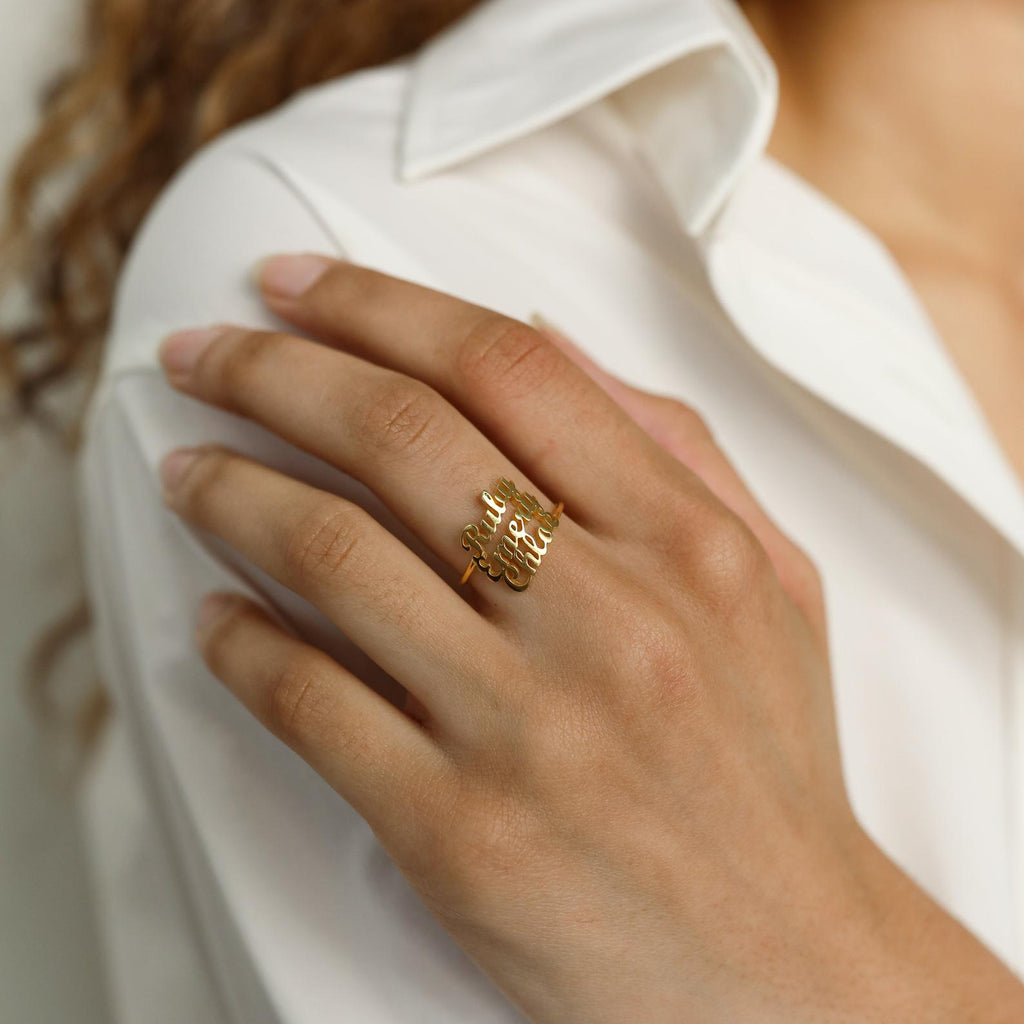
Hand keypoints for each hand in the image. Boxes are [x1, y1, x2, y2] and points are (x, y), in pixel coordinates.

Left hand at [157, 254, 1023, 1022]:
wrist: (784, 963)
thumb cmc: (769, 766)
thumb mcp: (769, 581)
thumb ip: (671, 446)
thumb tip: (545, 339)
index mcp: (687, 544)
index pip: (507, 365)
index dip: (377, 303)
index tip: (295, 288)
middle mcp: (608, 620)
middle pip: (399, 433)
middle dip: (273, 369)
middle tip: (206, 354)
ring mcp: (527, 729)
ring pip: (330, 554)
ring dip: (229, 491)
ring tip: (188, 470)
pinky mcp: (457, 832)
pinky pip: (308, 703)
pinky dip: (238, 644)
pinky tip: (215, 616)